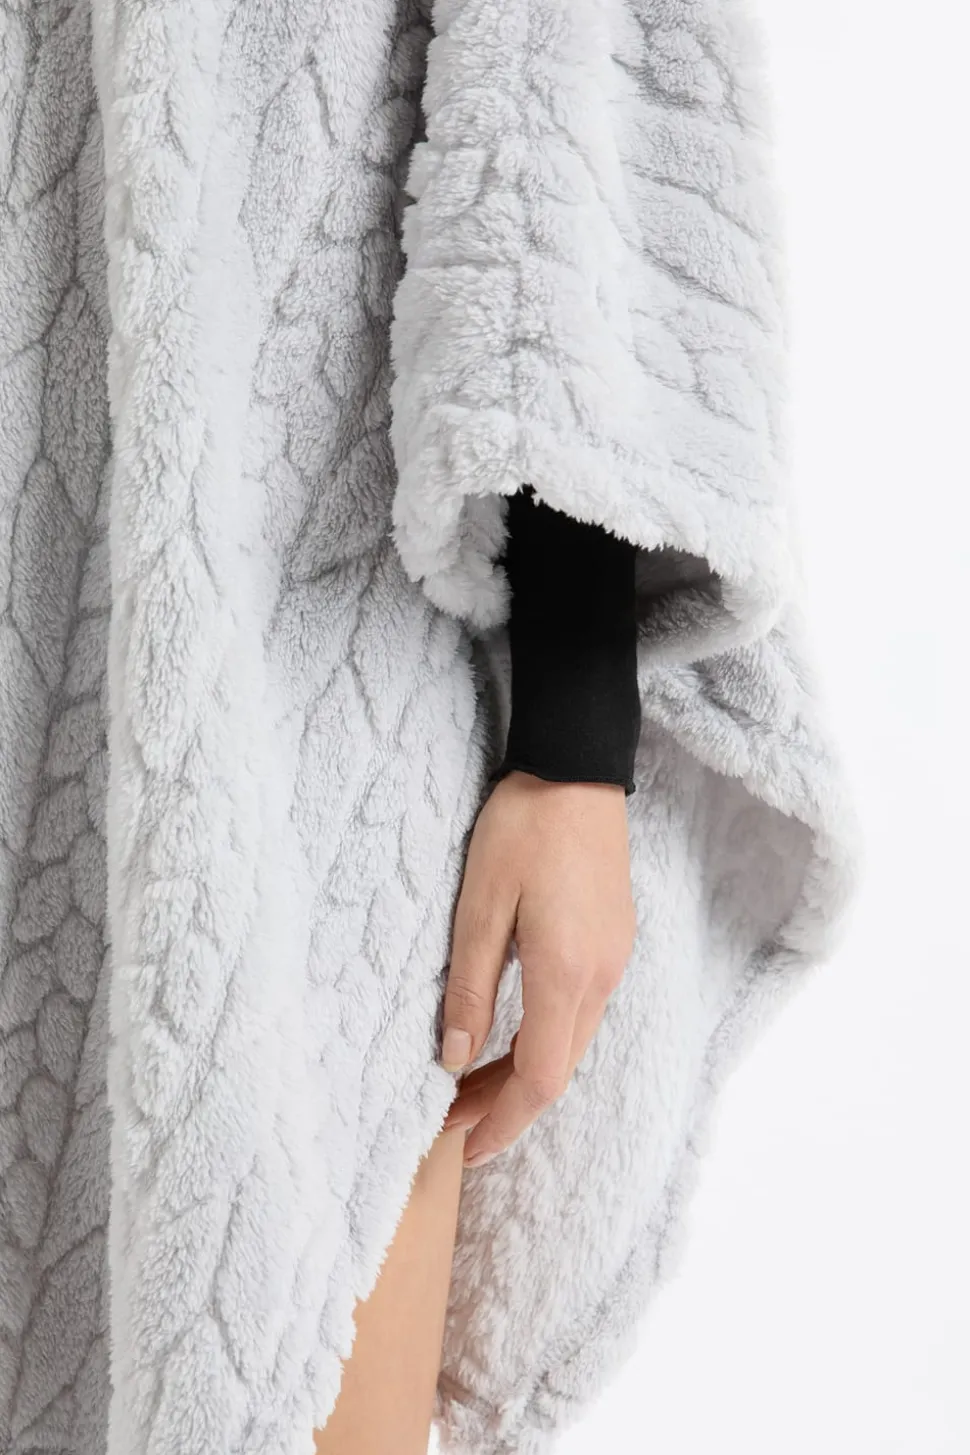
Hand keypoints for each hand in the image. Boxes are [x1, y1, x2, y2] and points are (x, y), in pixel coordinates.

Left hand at [439, 770, 636, 1166]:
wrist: (577, 769)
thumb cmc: (522, 828)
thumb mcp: (479, 905)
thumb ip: (470, 989)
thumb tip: (453, 1060)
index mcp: (567, 973)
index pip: (540, 1080)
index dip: (501, 1123)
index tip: (462, 1149)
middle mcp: (602, 977)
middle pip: (558, 1070)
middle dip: (504, 1107)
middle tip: (449, 1122)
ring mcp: (615, 961)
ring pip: (571, 1044)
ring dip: (522, 1075)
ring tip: (467, 1086)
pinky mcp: (613, 943)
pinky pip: (581, 1015)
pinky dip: (542, 1042)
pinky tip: (509, 1038)